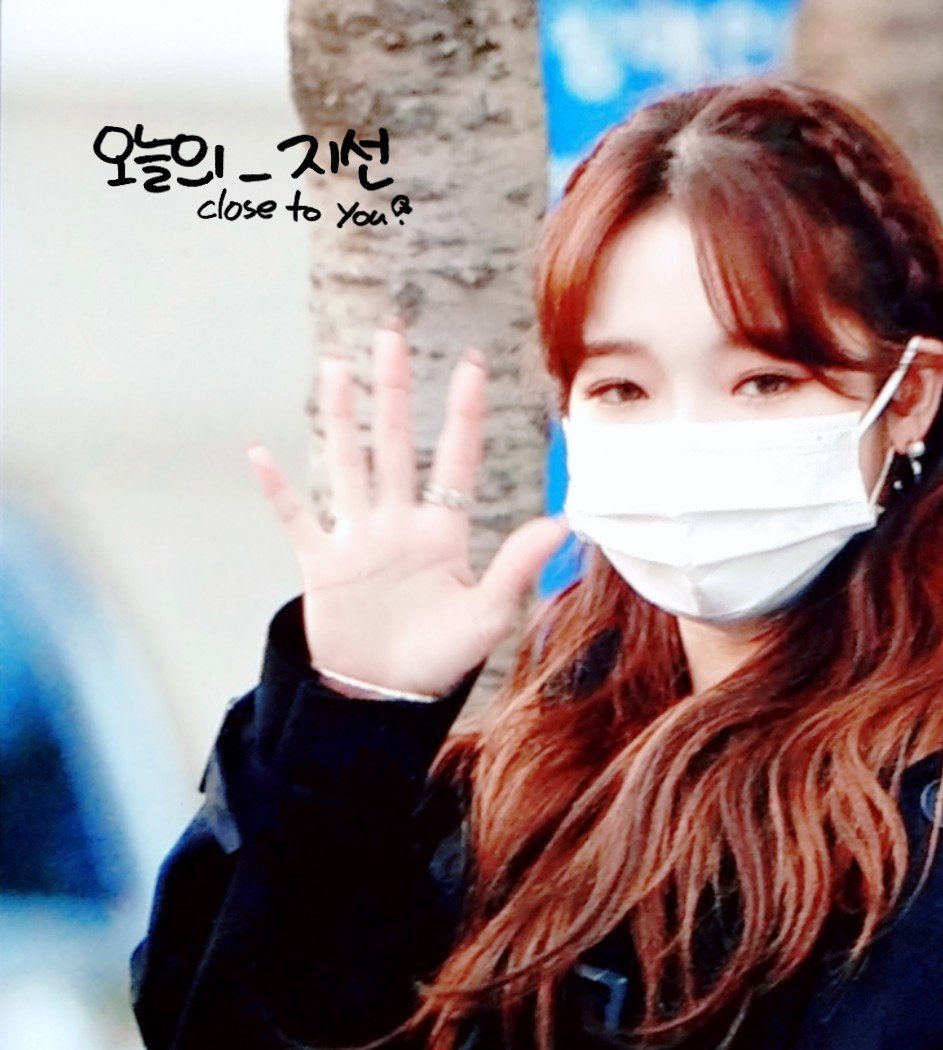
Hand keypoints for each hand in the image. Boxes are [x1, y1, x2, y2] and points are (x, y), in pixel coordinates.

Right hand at [245, 321, 568, 698]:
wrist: (384, 699)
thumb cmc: (438, 661)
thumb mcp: (487, 617)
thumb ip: (517, 567)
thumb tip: (562, 522)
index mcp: (441, 533)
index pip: (455, 461)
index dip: (464, 413)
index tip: (473, 364)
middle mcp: (397, 524)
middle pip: (395, 444)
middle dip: (393, 391)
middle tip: (390, 335)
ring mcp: (357, 540)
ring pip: (347, 464)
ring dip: (339, 418)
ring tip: (335, 367)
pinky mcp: (321, 564)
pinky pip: (296, 519)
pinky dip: (278, 490)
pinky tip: (258, 453)